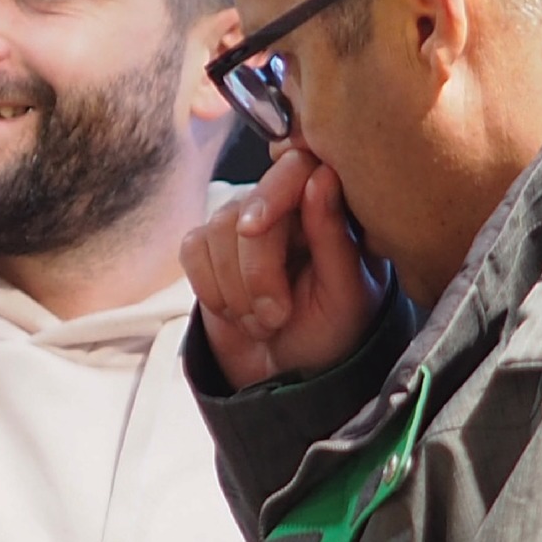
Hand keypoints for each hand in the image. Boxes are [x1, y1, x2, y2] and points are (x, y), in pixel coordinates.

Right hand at [180, 144, 386, 390]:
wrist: (293, 373)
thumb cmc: (331, 333)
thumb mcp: (348, 293)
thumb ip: (335, 235)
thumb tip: (321, 176)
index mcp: (330, 206)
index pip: (295, 167)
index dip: (271, 194)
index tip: (253, 230)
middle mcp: (285, 205)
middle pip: (248, 207)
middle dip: (255, 271)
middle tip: (275, 318)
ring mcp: (243, 223)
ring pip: (217, 230)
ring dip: (235, 290)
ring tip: (263, 322)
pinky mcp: (209, 247)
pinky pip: (193, 249)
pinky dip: (211, 289)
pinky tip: (235, 311)